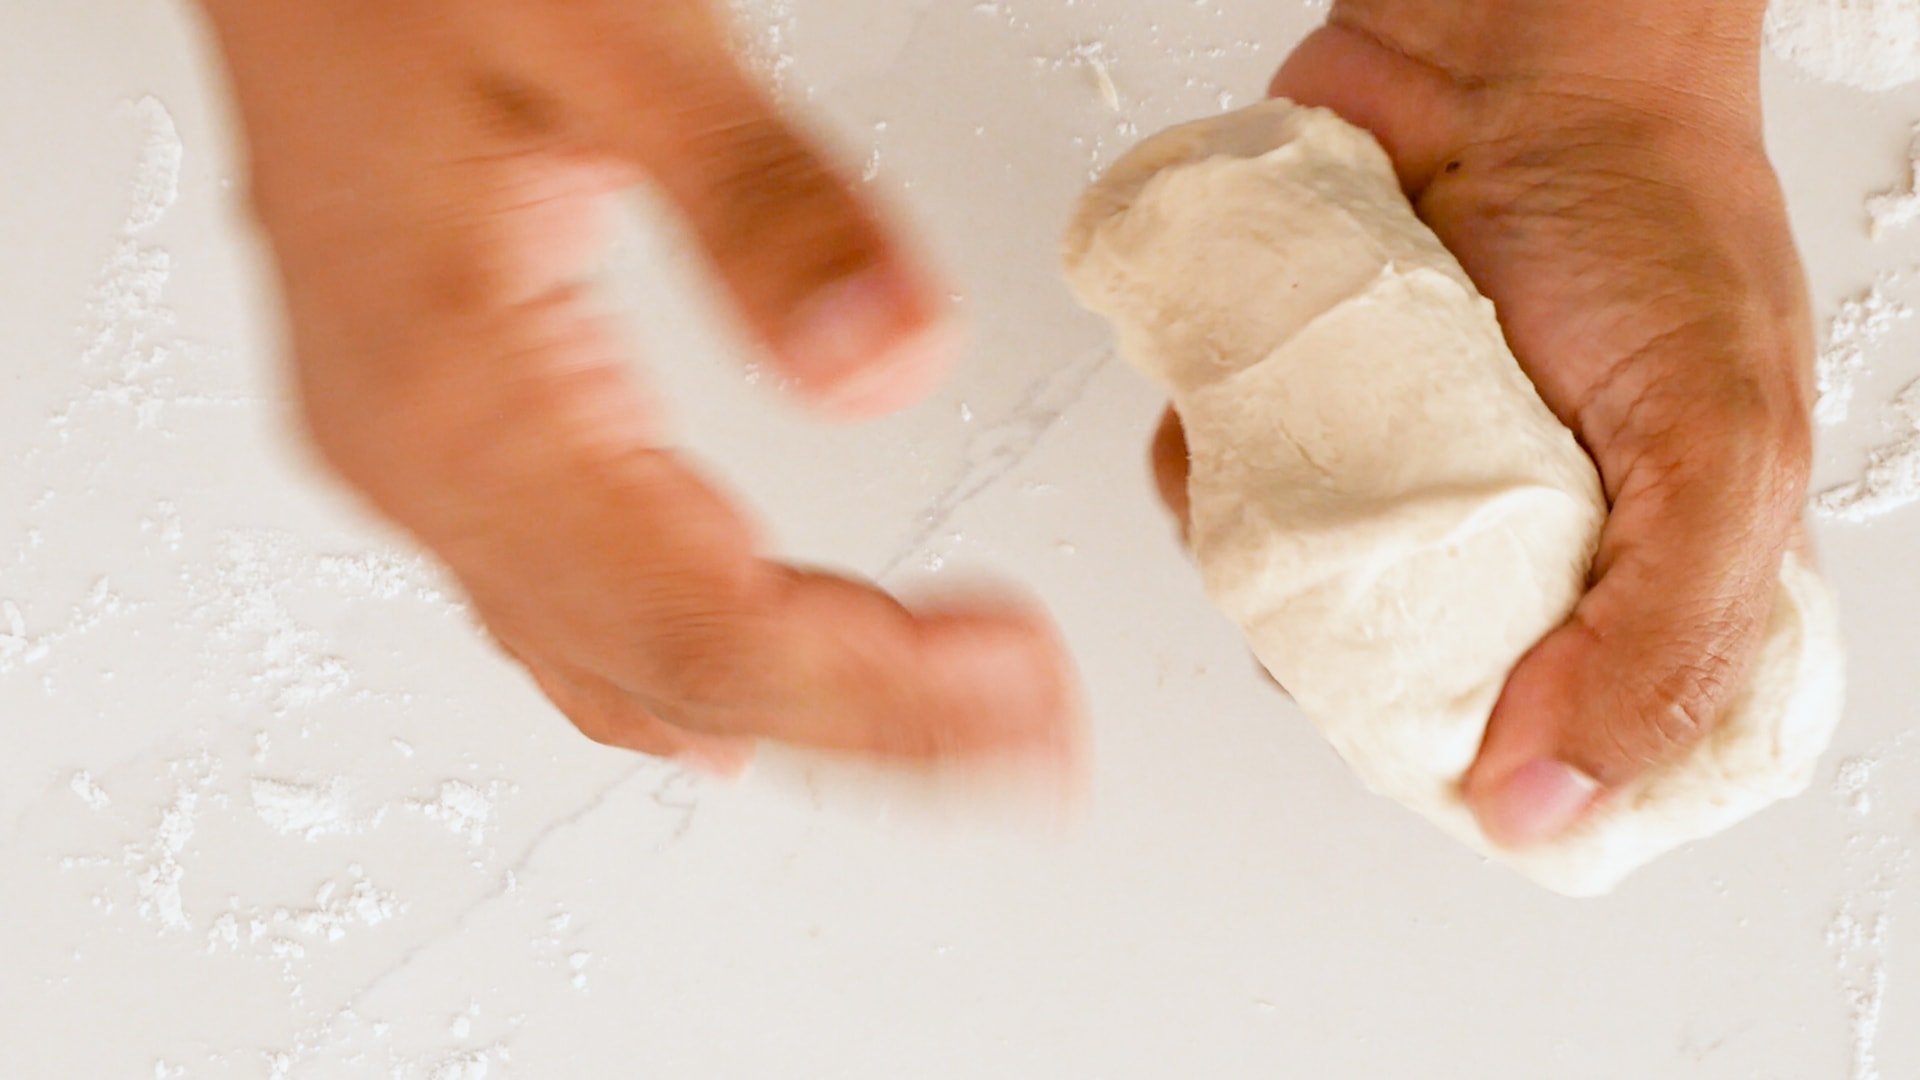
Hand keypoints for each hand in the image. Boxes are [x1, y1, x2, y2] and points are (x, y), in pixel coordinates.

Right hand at [195, 0, 1079, 772]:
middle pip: (674, 670)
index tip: (1017, 692)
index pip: (701, 621)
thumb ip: (757, 199)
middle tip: (1030, 735)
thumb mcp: (604, 30)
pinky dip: (679, 679)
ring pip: (622, 663)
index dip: (874, 689)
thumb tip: (887, 368)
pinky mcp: (433, 427)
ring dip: (795, 714)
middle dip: (869, 725)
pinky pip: (564, 615)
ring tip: (942, 732)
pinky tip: (727, 715)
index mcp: (456, 388)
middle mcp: (420, 455)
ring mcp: (414, 454)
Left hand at [1154, 7, 1812, 845]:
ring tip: (1307, 482)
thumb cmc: (1643, 214)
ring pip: (1301, 602)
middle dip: (1361, 667)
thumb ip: (1658, 639)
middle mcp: (1510, 536)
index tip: (1449, 754)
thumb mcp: (1716, 443)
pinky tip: (1229, 435)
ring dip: (1270, 572)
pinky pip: (1223, 493)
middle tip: (1365, 593)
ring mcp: (1396, 475)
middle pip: (1409, 686)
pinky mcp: (1302, 414)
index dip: (1506, 770)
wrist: (1510, 55)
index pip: (1569, 738)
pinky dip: (1204, 480)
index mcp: (1639, 570)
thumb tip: (1541, 803)